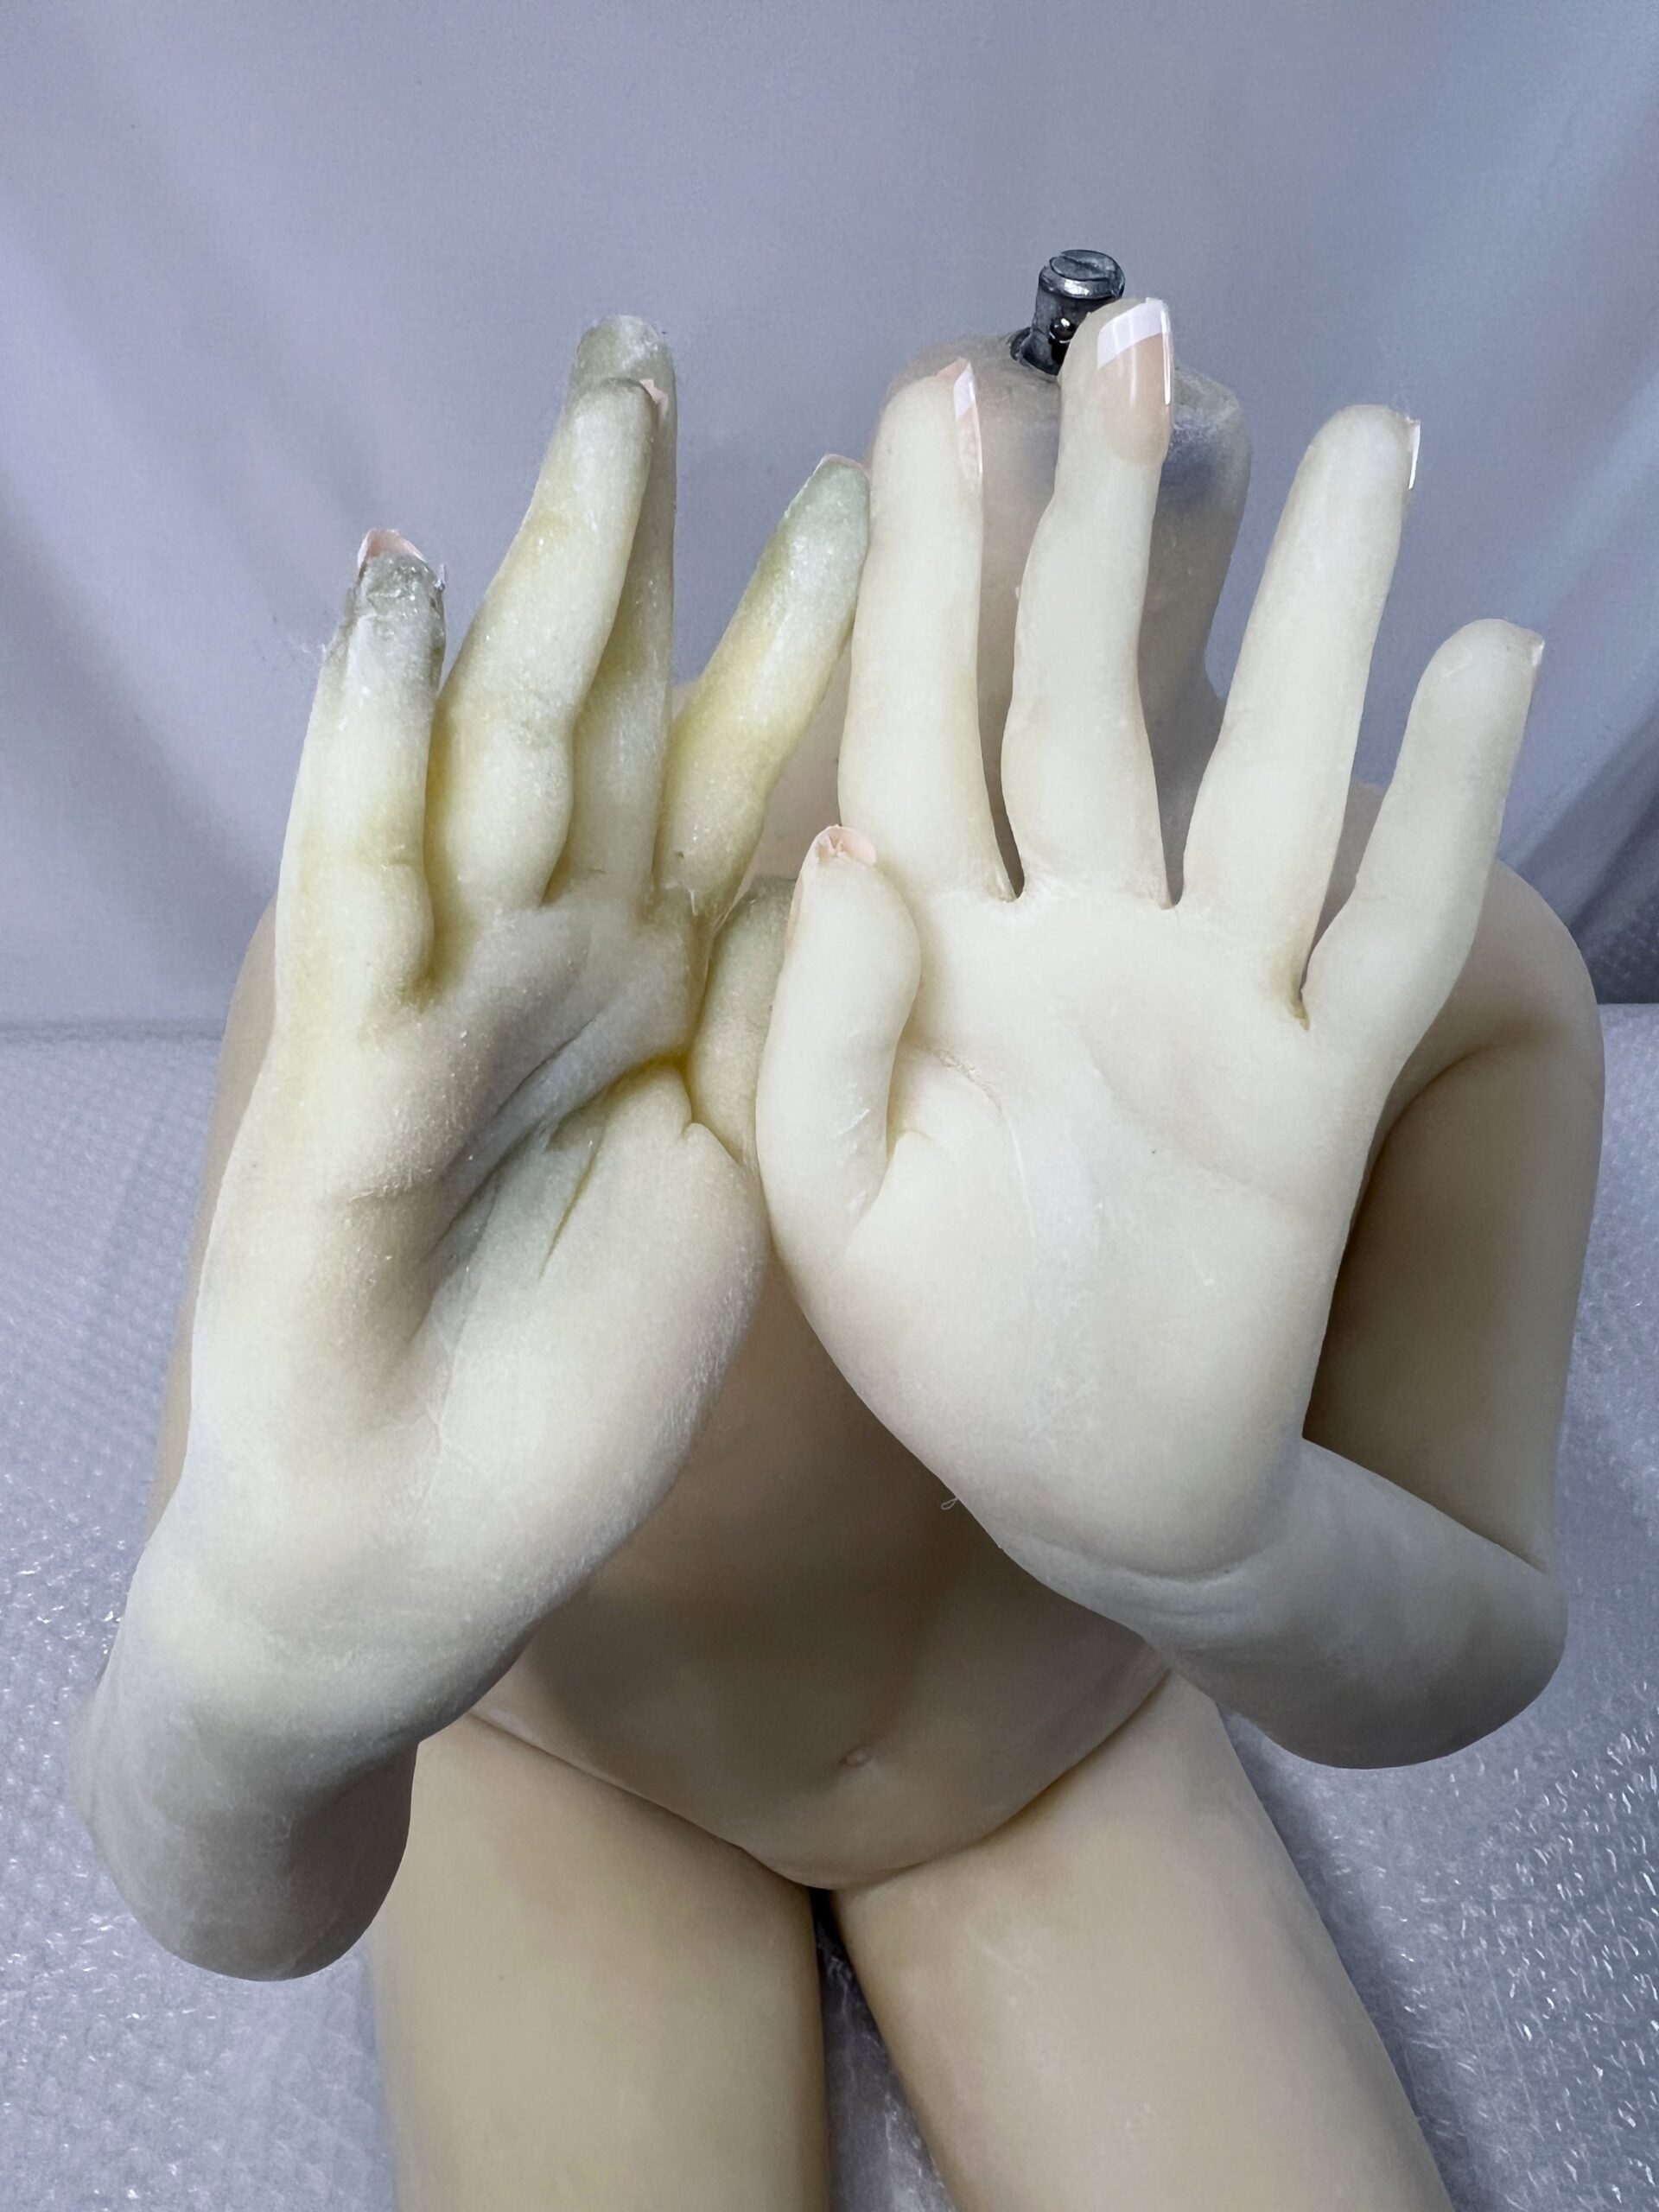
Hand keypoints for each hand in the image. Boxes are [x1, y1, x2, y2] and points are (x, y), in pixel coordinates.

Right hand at [148, 316, 866, 1766]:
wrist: (411, 1550)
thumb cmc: (567, 1384)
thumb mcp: (735, 1185)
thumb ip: (783, 1027)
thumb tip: (857, 867)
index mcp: (649, 993)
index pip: (728, 780)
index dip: (800, 635)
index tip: (883, 487)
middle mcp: (546, 961)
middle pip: (606, 719)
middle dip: (644, 545)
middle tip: (670, 358)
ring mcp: (439, 996)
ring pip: (493, 757)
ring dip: (539, 586)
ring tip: (593, 418)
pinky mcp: (342, 1070)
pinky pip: (365, 883)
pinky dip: (375, 743)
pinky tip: (405, 604)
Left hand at [758, 299, 1538, 1591]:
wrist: (1079, 1482)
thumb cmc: (933, 1346)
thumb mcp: (817, 1210)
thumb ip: (814, 1033)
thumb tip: (845, 839)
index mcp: (933, 961)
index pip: (918, 728)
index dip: (925, 575)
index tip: (930, 404)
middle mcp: (1079, 944)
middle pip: (1095, 708)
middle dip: (1106, 537)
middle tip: (1132, 344)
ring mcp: (1209, 1006)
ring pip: (1272, 779)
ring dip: (1315, 621)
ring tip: (1362, 446)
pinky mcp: (1316, 1091)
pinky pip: (1393, 936)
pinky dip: (1447, 816)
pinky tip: (1489, 659)